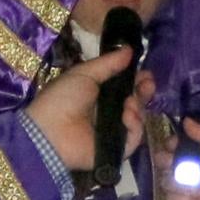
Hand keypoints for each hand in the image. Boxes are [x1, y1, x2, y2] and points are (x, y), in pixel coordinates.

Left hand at [27, 47, 150, 172]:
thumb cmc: (63, 98)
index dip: (138, 80)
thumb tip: (130, 49)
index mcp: (99, 95)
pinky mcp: (116, 149)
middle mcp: (108, 114)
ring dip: (138, 107)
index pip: (125, 88)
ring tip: (128, 104)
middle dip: (144, 92)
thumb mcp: (84, 74)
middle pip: (136, 102)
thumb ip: (109, 63)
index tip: (146, 73)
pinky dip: (134, 126)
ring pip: (138, 118)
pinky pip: (134, 138)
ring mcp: (113, 132)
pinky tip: (126, 117)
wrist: (51, 130)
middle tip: (148, 85)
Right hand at [155, 116, 199, 199]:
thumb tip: (186, 119)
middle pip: (162, 164)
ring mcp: (179, 190)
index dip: (170, 146)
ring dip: (180, 189)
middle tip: (184, 173)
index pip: (170, 146)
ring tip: (196, 193)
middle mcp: (183, 171)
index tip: (173, 147)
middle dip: (172, 168)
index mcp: (192, 157)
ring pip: (165, 184)